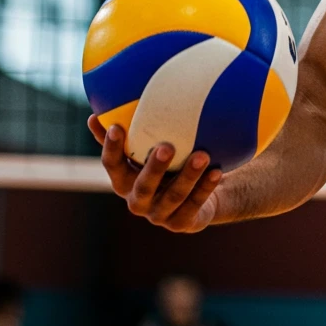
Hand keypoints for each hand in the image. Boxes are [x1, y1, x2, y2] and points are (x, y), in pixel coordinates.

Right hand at [88, 115, 221, 232]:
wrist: (197, 195)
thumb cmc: (170, 163)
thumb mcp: (151, 146)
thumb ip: (134, 128)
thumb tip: (108, 101)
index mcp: (125, 180)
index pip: (112, 165)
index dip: (112, 148)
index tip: (117, 126)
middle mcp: (138, 201)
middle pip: (142, 186)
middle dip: (153, 168)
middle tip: (167, 147)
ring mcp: (159, 215)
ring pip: (173, 197)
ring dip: (188, 176)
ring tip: (202, 155)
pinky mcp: (181, 223)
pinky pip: (194, 205)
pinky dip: (205, 188)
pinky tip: (217, 171)